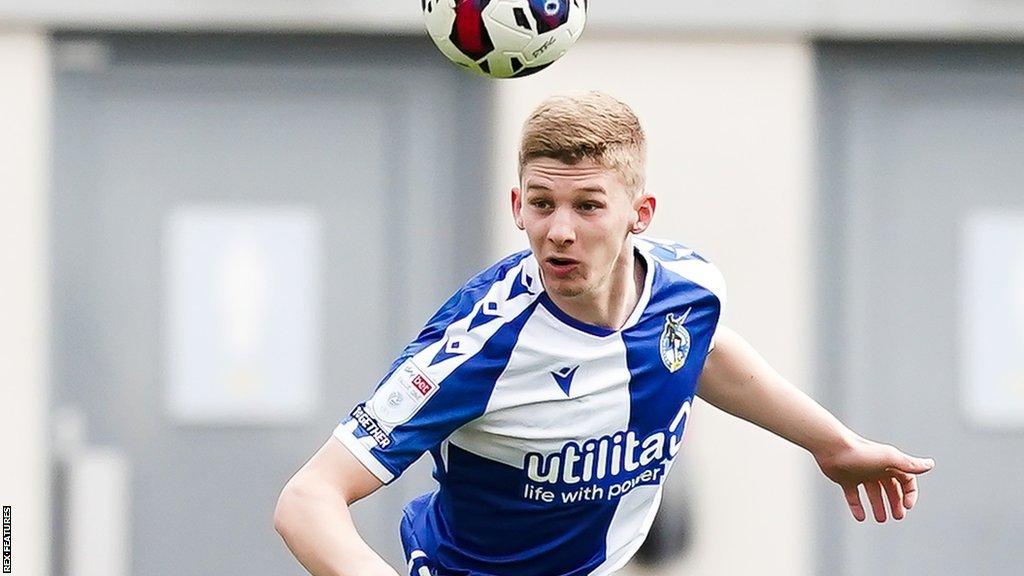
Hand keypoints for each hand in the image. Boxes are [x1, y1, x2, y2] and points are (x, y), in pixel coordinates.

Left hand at [814, 435, 933, 522]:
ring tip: (881, 519)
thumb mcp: (889, 459)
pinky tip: (861, 517)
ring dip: (878, 506)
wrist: (832, 448)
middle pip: (891, 489)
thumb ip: (909, 464)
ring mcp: (860, 474)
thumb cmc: (861, 452)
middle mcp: (876, 468)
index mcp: (889, 464)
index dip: (909, 494)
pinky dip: (857, 507)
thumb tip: (931, 464)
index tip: (907, 506)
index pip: (906, 481)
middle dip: (895, 503)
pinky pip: (853, 496)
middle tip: (897, 517)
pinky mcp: (845, 479)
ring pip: (873, 493)